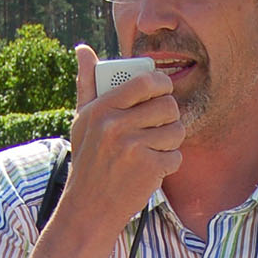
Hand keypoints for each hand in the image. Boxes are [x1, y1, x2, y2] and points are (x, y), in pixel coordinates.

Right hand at [67, 43, 183, 229]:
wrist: (89, 208)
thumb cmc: (87, 162)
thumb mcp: (81, 121)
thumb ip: (86, 84)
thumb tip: (83, 49)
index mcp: (102, 109)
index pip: (144, 82)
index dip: (162, 83)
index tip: (164, 90)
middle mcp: (117, 126)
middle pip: (167, 105)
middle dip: (170, 115)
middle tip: (162, 124)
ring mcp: (134, 148)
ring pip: (176, 131)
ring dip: (172, 140)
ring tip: (157, 148)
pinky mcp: (148, 169)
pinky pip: (176, 156)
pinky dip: (169, 164)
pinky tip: (153, 168)